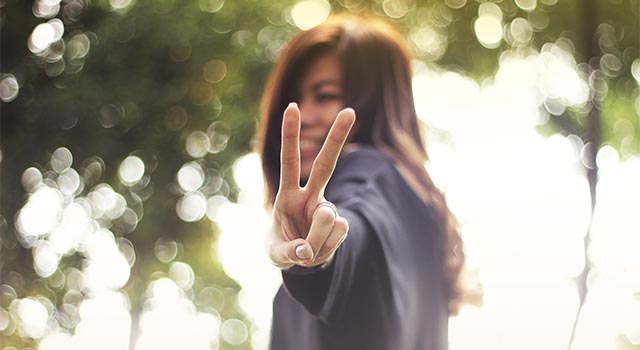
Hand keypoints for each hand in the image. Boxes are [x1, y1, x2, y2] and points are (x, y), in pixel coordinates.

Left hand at [265, 103, 355, 269]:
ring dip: (316, 238)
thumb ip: (289, 252)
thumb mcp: (277, 254)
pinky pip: (337, 234)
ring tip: (306, 249)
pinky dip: (325, 248)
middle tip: (349, 111)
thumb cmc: (284, 248)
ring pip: (327, 216)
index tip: (293, 106)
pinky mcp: (341, 224)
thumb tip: (307, 250)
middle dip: (337, 137)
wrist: (303, 261)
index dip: (291, 135)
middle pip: (326, 164)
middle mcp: (311, 195)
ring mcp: (328, 209)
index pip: (290, 161)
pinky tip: (319, 249)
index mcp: (289, 194)